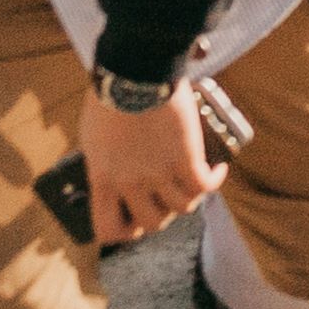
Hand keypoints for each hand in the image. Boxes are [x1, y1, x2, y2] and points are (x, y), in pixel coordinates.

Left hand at [77, 81, 216, 245]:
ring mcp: (160, 172)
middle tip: (166, 201)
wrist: (135, 75)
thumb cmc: (109, 99)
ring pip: (181, 208)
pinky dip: (214, 181)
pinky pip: (204, 184)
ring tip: (194, 184)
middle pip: (151, 223)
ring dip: (189, 199)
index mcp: (103, 180)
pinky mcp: (186, 156)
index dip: (123, 233)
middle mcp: (131, 183)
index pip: (108, 229)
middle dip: (161, 216)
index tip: (132, 220)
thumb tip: (110, 169)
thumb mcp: (92, 139)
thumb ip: (102, 161)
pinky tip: (217, 170)